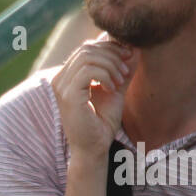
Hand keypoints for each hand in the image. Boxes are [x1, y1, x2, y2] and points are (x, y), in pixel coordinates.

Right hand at [50, 37, 134, 163]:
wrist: (94, 147)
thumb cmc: (102, 121)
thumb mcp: (116, 88)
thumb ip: (122, 69)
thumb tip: (135, 48)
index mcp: (67, 76)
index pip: (87, 48)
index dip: (110, 48)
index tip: (128, 59)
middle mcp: (60, 79)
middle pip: (87, 49)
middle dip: (112, 55)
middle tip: (126, 71)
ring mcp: (61, 87)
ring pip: (87, 57)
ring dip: (110, 65)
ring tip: (120, 81)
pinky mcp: (68, 96)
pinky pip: (88, 71)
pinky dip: (105, 76)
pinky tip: (112, 88)